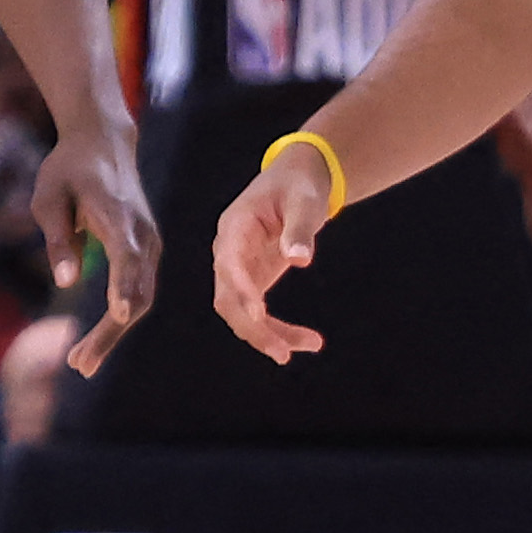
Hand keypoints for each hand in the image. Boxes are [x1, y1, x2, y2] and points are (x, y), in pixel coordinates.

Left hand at [31, 126, 157, 377]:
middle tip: (79, 364)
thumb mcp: (48, 196)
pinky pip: (139, 291)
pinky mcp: (147, 251)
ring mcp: (150, 242)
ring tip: (80, 362)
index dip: (124, 285)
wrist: (104, 143)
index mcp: (117, 214)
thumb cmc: (68, 169)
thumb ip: (57, 239)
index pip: (127, 255)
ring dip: (114, 333)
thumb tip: (66, 284)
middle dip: (111, 332)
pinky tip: (95, 342)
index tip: (119, 314)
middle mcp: (142, 232)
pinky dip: (120, 319)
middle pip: (137, 290)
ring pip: (142, 297)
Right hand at [208, 146, 336, 362]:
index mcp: (234, 228)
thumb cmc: (298, 185)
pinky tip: (303, 341)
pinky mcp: (253, 281)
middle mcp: (229, 253)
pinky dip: (277, 329)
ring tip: (303, 348)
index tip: (259, 314)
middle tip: (283, 352)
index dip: (241, 290)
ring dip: (266, 335)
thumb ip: (300, 228)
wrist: (296, 180)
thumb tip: (300, 259)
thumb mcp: (304, 200)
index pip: (229, 264)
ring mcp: (238, 270)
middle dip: (253, 329)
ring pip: (240, 313)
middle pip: (227, 299)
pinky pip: (257, 313)